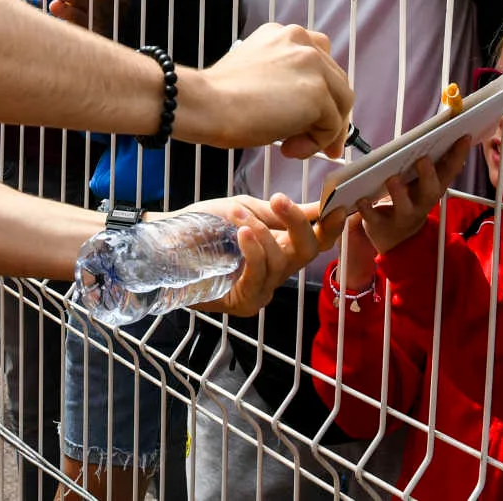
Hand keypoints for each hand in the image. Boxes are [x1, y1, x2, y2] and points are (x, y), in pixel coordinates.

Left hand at [184, 194, 348, 315]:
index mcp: (282, 248)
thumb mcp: (244, 209)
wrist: (164, 242)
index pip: (318, 241)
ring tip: (237, 213)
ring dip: (259, 231)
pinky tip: (242, 233)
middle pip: (309, 251)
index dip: (332, 225)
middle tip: (279, 199)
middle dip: (297, 224)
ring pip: (281, 260)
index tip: (338, 202)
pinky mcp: (245, 303)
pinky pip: (259, 275)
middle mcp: (278, 272)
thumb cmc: (202, 225)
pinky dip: (253, 250)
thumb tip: (321, 206)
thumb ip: (279, 212)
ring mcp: (263, 290)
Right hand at [185, 22, 352, 154]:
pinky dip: (316, 143)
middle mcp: (301, 41)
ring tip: (293, 146)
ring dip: (322, 132)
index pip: (320, 61)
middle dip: (330, 116)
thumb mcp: (257, 76)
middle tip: (314, 142)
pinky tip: (289, 148)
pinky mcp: (317, 91)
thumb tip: (309, 113)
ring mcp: (312, 64)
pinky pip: (332, 125)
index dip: (323, 92)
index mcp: (283, 35)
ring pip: (341, 103)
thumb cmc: (219, 98)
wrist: (205, 103)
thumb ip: (285, 82)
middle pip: (337, 82)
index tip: (315, 115)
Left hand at [352, 142, 471, 256]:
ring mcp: (403, 215)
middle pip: (430, 190)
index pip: (449, 171)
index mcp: (433, 188)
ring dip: (399, 193)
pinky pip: (374, 218)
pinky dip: (368, 209)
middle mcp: (422, 203)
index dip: (458, 155)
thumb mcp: (425, 184)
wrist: (397, 239)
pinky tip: (362, 200)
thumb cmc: (411, 201)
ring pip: (404, 206)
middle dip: (428, 175)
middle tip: (423, 159)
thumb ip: (433, 164)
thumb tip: (443, 135)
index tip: (464, 137)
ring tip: (393, 178)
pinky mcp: (381, 225)